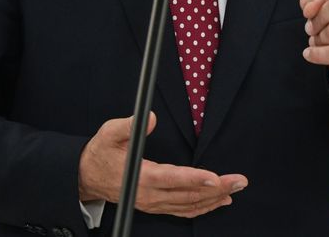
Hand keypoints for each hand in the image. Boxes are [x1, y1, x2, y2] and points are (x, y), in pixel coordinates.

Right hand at [78, 112, 247, 217]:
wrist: (88, 176)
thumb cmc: (101, 153)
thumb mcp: (109, 134)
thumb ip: (127, 125)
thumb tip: (150, 117)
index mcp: (142, 176)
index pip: (173, 179)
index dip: (196, 179)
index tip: (216, 178)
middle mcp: (149, 194)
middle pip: (188, 194)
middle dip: (217, 188)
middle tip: (240, 181)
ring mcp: (153, 203)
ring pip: (189, 205)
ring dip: (214, 199)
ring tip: (236, 189)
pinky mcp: (156, 206)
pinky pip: (183, 210)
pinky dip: (202, 208)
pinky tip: (219, 201)